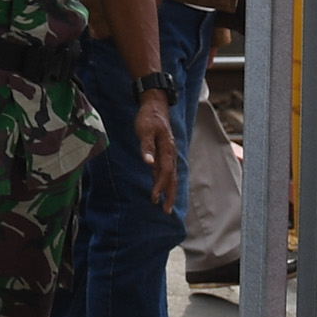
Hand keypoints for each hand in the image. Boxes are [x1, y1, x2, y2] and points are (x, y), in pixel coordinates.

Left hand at [137, 95, 182, 210]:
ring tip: (165, 205)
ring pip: (170, 176)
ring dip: (168, 190)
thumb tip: (148, 163)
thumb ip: (146, 146)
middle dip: (170, 195)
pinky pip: (166, 170)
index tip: (154, 199)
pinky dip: (164, 181)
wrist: (156, 105)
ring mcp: (168, 153)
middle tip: (166, 211)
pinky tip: (160, 188)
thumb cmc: (149, 117)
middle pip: (172, 178)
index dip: (160, 186)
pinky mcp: (164, 152)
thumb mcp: (145, 129)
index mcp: (167, 149)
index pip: (165, 172)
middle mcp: (170, 153)